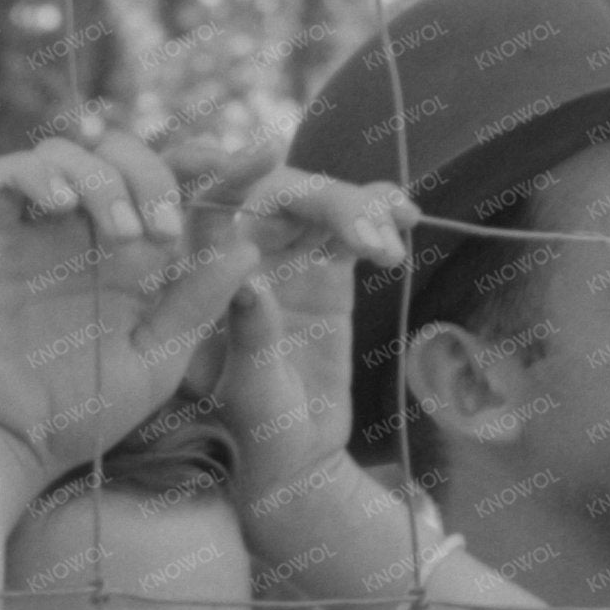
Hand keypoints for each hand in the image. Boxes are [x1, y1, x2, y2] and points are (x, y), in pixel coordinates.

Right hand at [0, 127, 254, 477]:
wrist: (9, 441)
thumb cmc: (83, 412)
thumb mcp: (156, 360)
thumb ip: (196, 305)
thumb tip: (247, 247)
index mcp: (132, 257)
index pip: (177, 186)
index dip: (218, 164)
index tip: (260, 156)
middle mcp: (85, 233)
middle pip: (121, 153)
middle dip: (152, 175)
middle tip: (164, 230)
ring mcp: (36, 231)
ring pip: (64, 151)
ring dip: (100, 178)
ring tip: (120, 233)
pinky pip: (2, 175)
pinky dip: (34, 175)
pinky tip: (61, 208)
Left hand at [190, 160, 415, 498]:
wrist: (290, 455)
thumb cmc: (248, 428)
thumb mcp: (244, 389)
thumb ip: (247, 335)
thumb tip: (249, 279)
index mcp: (201, 267)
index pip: (208, 201)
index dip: (230, 169)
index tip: (264, 154)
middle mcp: (241, 249)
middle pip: (281, 191)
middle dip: (326, 201)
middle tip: (367, 238)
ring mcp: (287, 253)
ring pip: (323, 200)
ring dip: (361, 210)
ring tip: (387, 248)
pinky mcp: (328, 265)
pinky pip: (355, 221)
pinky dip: (382, 210)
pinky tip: (407, 217)